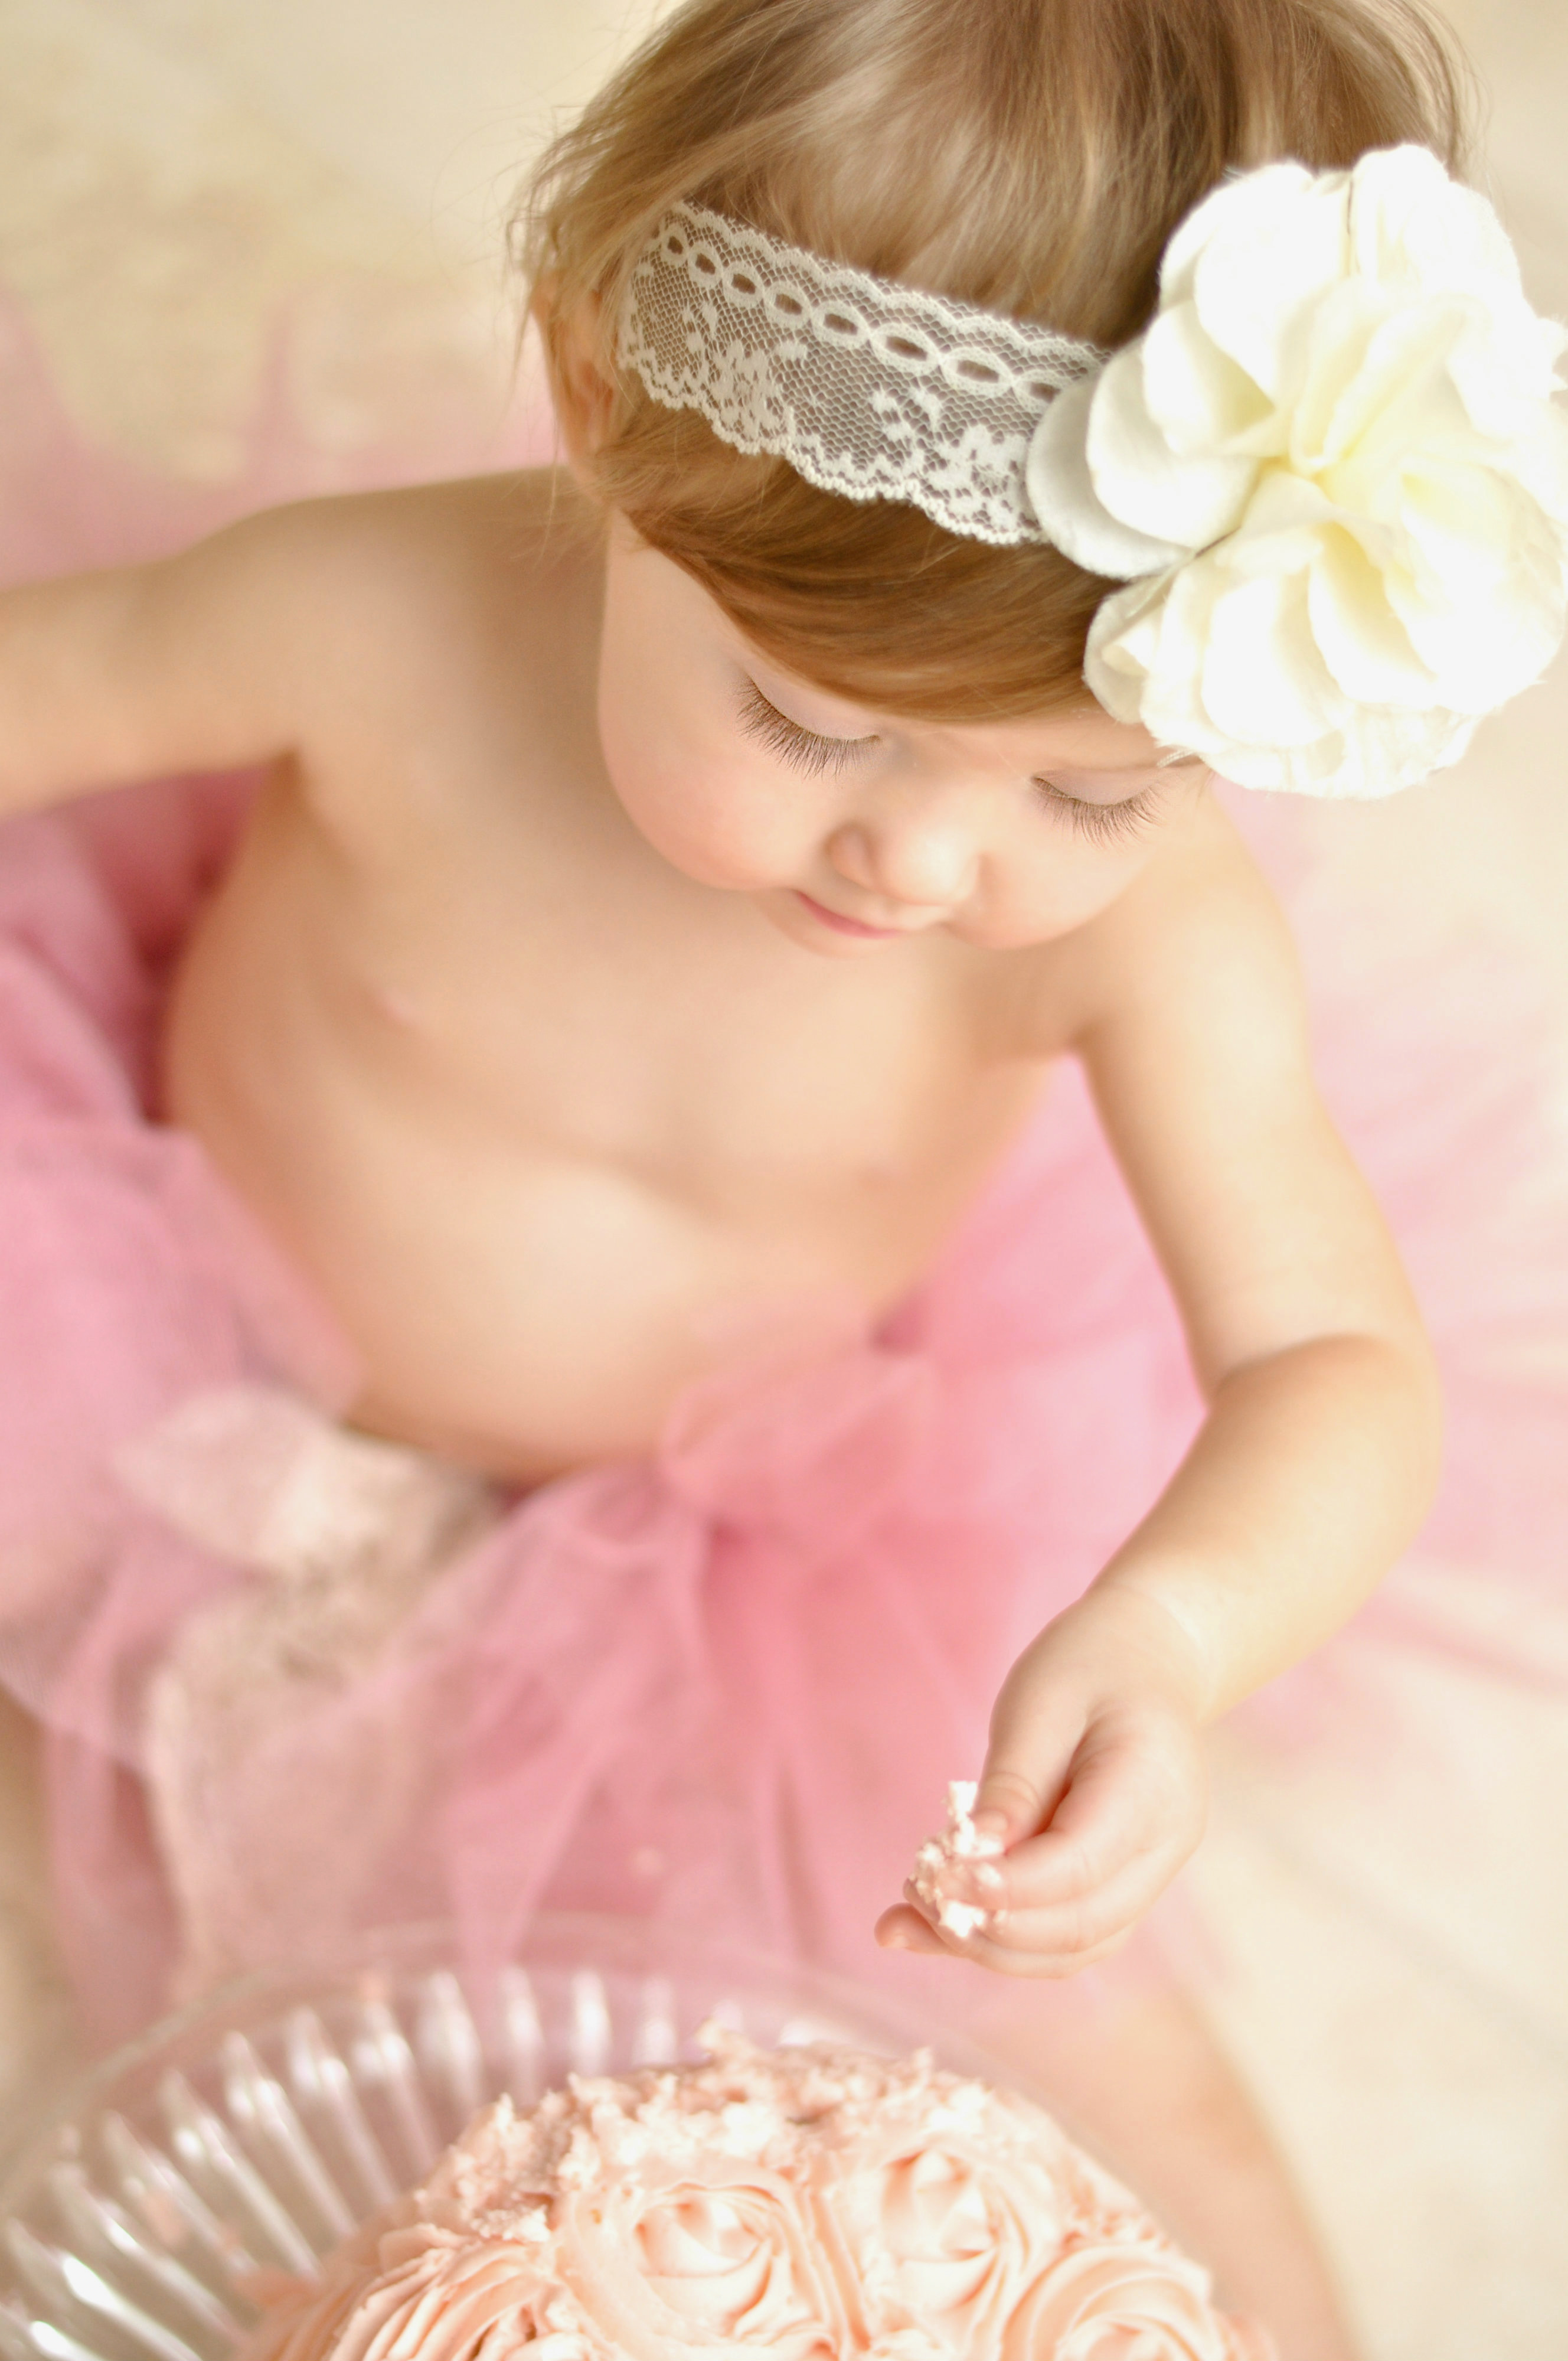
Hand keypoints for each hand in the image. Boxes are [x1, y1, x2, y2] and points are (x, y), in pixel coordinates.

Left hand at [875, 1585, 1210, 1975]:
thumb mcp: (1041, 1702)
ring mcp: (1151, 1874)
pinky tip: (941, 1923)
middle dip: (991, 1930)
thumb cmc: (1089, 1667)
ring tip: (912, 1917)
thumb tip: (976, 1858)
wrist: (1144, 1659)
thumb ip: (1012, 1784)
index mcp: (1152, 1789)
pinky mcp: (1122, 1886)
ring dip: (991, 1947)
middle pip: (1079, 1927)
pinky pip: (1067, 1932)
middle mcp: (1164, 1847)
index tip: (937, 1880)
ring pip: (1073, 1947)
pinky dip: (1006, 1938)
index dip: (1005, 1887)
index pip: (1077, 1867)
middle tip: (916, 1899)